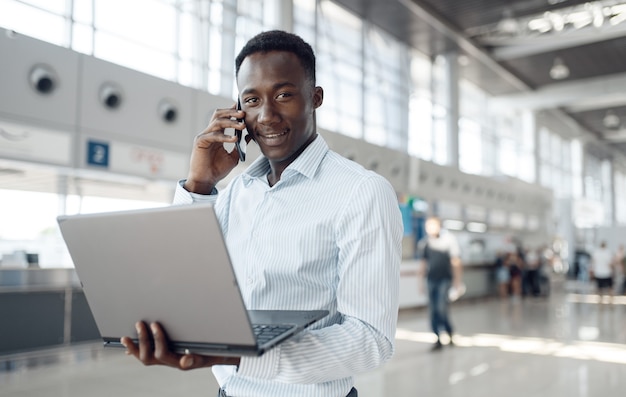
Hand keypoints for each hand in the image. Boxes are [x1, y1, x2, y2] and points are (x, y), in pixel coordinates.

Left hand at [120, 321, 239, 369]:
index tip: (154, 325)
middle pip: (149, 358)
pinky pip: (148, 355)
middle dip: (142, 341)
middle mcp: (171, 362)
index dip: (157, 340)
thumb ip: (196, 358)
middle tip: (139, 325)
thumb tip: (185, 361)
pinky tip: (130, 345)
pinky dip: (138, 350)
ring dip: (135, 347)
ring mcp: (166, 360)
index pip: (163, 354)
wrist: (218, 356)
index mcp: (181, 361)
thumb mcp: (208, 354)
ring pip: (146, 358)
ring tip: (127, 336)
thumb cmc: (213, 353)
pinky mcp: (164, 356)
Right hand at [184, 104, 246, 193]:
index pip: (224, 118)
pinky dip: (224, 136)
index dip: (232, 111)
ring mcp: (204, 136)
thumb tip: (249, 136)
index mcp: (217, 135)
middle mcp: (209, 133)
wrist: (206, 181)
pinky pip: (213, 135)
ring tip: (242, 126)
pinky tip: (234, 139)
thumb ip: (240, 146)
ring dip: (231, 122)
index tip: (243, 108)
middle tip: (243, 114)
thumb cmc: (217, 169)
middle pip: (218, 115)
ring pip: (217, 122)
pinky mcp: (200, 142)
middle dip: (231, 112)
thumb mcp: (234, 156)